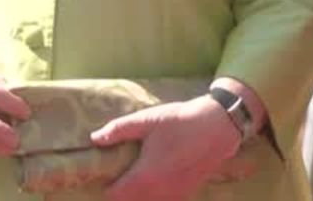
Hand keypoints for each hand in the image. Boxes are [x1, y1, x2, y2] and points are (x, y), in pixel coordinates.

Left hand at [92, 96, 242, 200]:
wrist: (218, 127)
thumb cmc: (181, 121)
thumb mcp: (148, 120)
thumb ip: (119, 130)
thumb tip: (94, 138)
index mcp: (144, 177)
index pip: (116, 196)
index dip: (107, 187)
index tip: (106, 174)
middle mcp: (159, 193)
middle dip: (122, 193)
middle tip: (120, 175)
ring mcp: (174, 195)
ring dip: (138, 196)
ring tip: (136, 177)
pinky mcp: (186, 193)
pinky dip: (155, 197)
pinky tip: (155, 181)